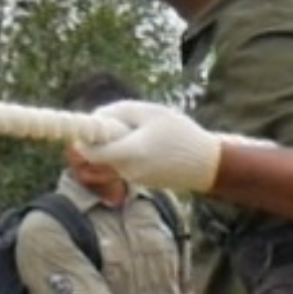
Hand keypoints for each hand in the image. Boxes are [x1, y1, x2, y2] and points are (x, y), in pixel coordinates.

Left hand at [85, 100, 223, 193]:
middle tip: (123, 123)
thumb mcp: (151, 112)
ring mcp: (134, 179)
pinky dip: (130, 154)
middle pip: (100, 154)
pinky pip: (125, 165)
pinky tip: (153, 146)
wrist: (208, 165)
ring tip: (145, 134)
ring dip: (118, 145)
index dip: (83, 138)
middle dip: (104, 138)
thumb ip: (118, 111)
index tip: (89, 126)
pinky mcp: (141, 182)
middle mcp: (128, 169)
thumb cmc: (181, 134)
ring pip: (112, 159)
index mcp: (130, 151)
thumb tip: (95, 116)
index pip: (90, 151)